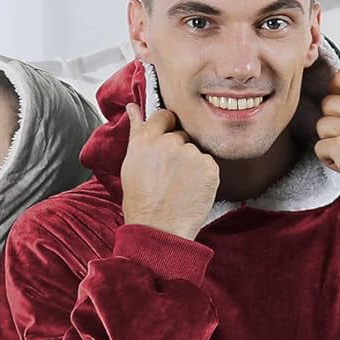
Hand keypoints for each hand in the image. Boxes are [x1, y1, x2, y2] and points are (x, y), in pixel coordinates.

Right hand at [119, 100, 219, 242]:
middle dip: (179, 151)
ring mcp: (190, 153)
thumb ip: (136, 133)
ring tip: (180, 187)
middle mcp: (168, 142)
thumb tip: (133, 108)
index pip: (165, 115)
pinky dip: (204, 177)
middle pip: (182, 135)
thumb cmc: (141, 203)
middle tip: (170, 176)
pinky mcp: (209, 166)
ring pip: (195, 151)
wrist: (158, 231)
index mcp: (146, 139)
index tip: (165, 145)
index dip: (167, 129)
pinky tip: (192, 191)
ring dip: (192, 165)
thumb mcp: (131, 165)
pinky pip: (209, 165)